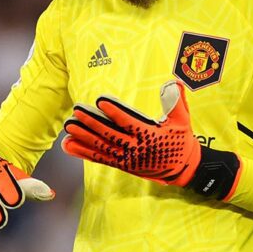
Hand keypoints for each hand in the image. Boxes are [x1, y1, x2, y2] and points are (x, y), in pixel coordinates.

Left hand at [62, 80, 241, 199]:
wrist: (183, 169)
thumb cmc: (181, 141)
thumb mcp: (182, 121)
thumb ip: (176, 102)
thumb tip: (174, 82)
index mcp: (149, 136)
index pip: (128, 123)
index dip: (114, 112)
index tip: (101, 101)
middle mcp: (136, 149)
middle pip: (110, 135)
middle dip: (92, 123)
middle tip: (76, 112)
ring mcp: (127, 159)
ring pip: (102, 148)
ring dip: (83, 137)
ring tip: (69, 127)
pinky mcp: (123, 165)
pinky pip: (100, 158)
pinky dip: (84, 152)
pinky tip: (69, 145)